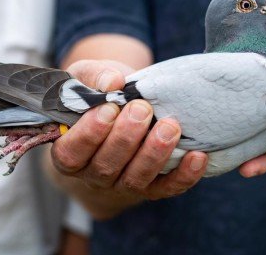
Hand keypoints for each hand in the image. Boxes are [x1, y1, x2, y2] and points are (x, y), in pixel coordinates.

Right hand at [50, 60, 207, 200]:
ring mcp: (122, 184)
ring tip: (169, 127)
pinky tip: (197, 156)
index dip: (89, 134)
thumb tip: (112, 82)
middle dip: (126, 138)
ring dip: (154, 154)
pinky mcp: (151, 188)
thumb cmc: (99, 94)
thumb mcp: (86, 78)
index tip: (109, 109)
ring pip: (135, 180)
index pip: (71, 152)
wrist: (121, 110)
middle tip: (142, 109)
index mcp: (68, 149)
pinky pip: (167, 188)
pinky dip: (184, 176)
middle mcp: (92, 173)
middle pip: (106, 166)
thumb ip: (94, 76)